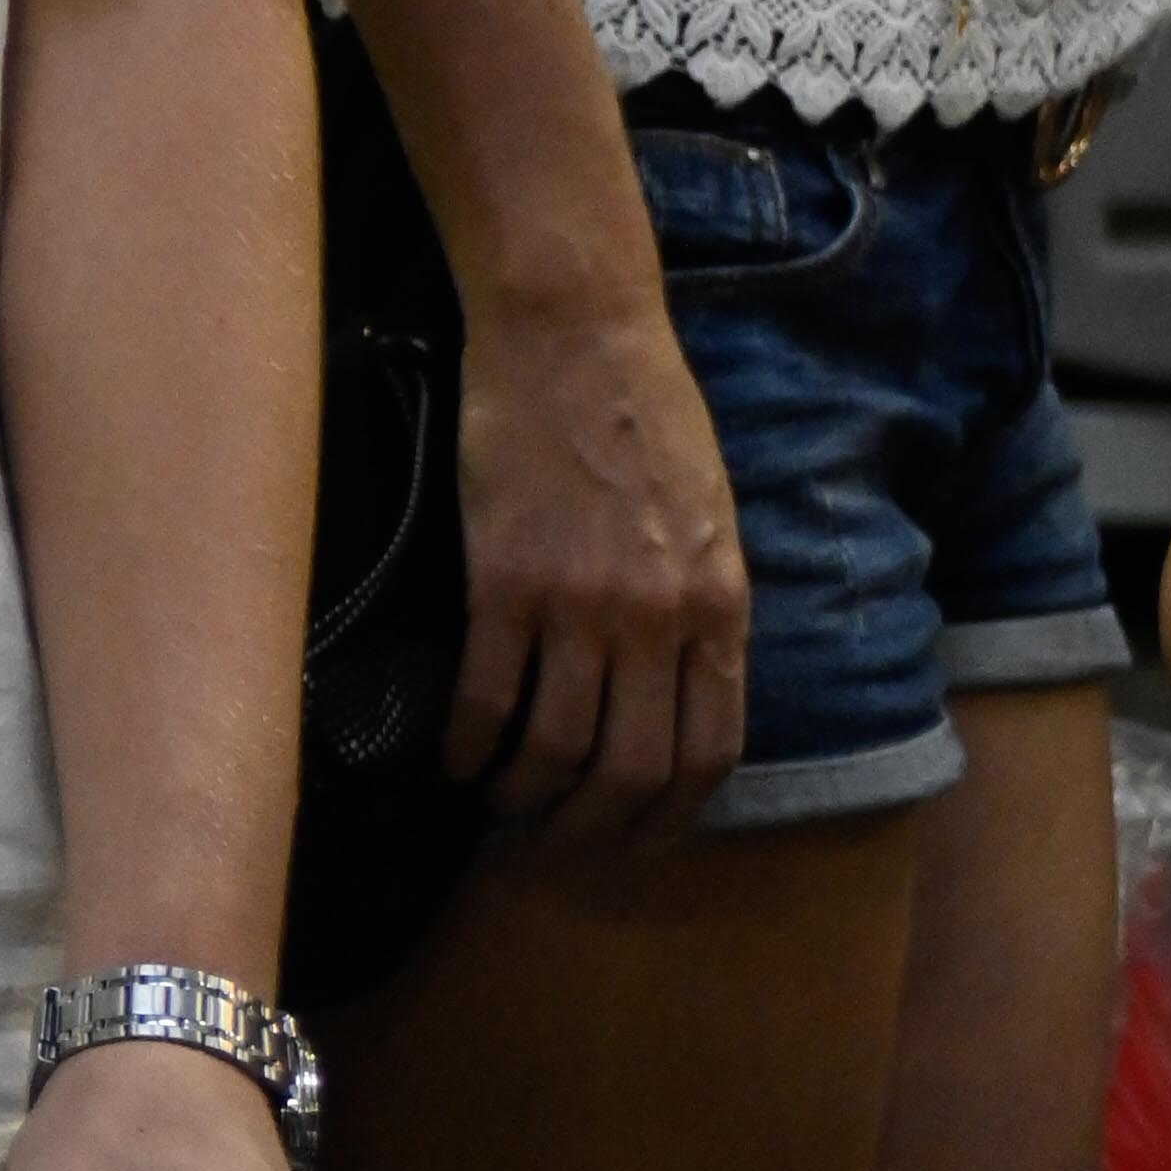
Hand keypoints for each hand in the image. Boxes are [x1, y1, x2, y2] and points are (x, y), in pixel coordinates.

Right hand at [448, 266, 751, 842]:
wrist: (573, 334)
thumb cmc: (643, 412)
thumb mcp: (710, 516)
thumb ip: (701, 605)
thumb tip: (678, 688)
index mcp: (718, 604)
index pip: (708, 750)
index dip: (669, 814)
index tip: (634, 836)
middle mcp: (657, 617)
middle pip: (629, 769)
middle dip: (591, 824)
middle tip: (555, 835)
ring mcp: (579, 602)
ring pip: (553, 748)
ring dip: (521, 793)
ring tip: (497, 798)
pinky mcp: (502, 581)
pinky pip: (484, 695)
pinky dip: (465, 742)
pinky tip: (452, 755)